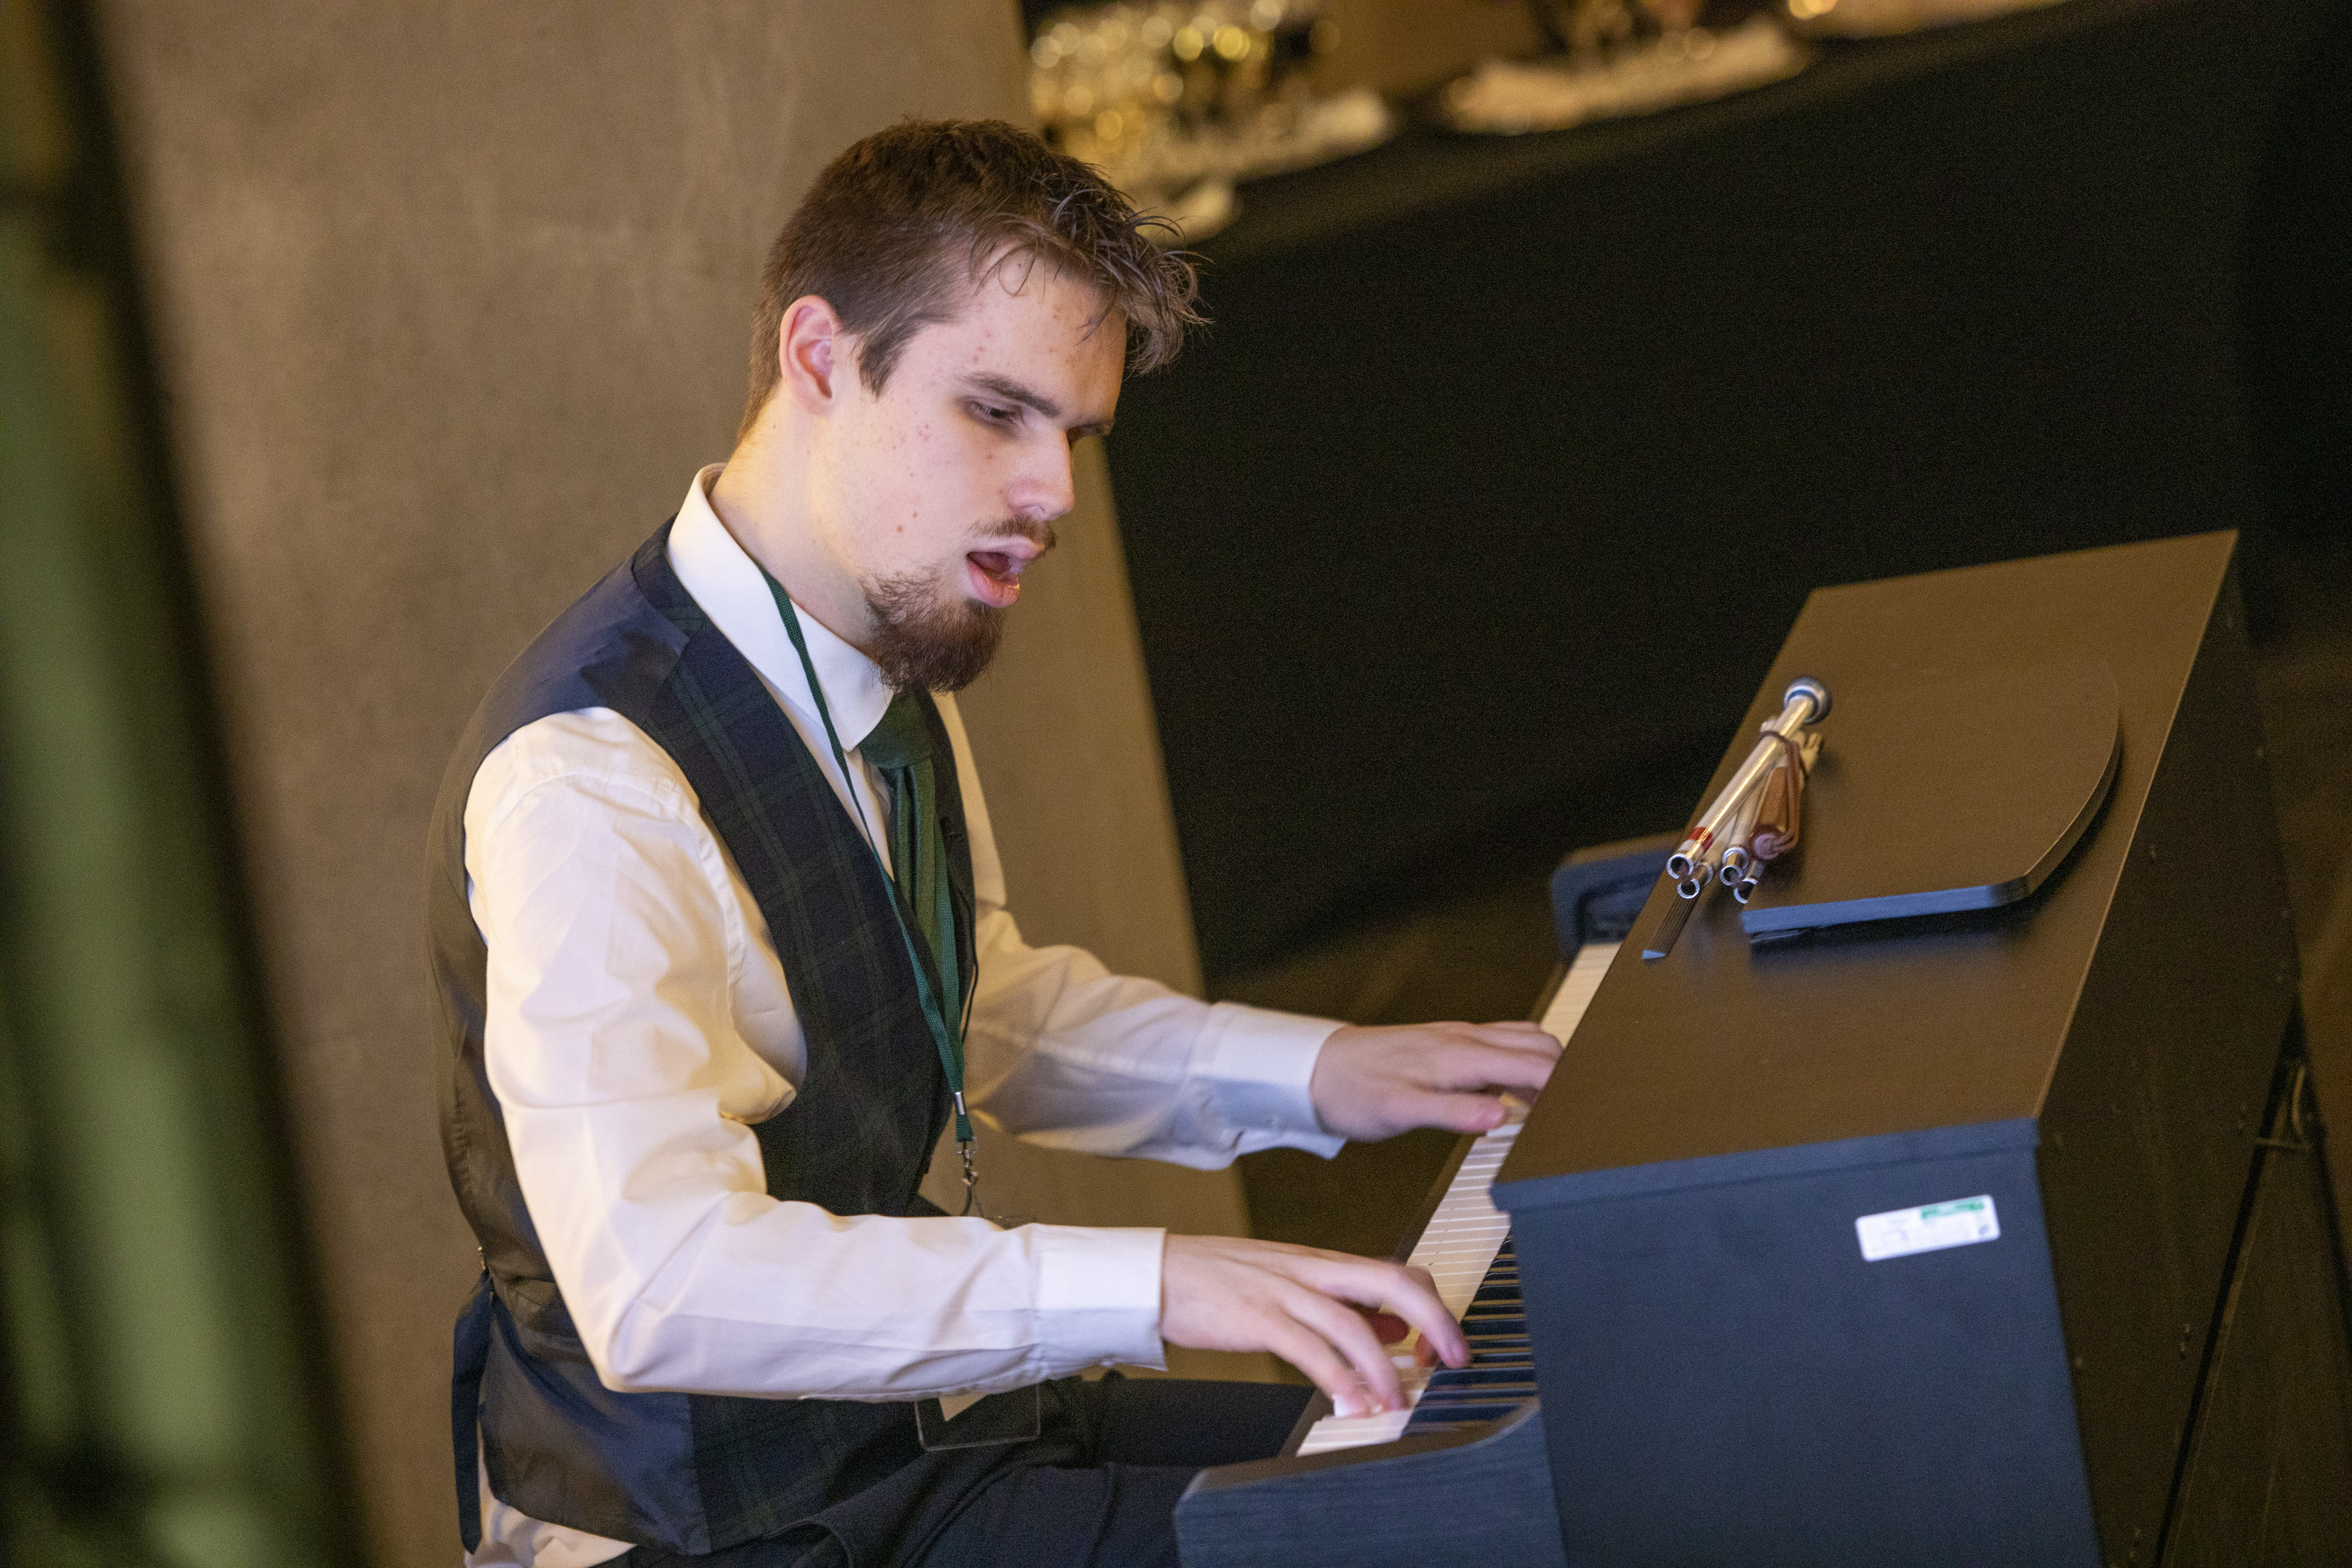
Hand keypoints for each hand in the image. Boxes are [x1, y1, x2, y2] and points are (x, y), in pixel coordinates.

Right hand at [1161, 1235, 1467, 1415]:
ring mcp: (1283, 1290)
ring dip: (1385, 1367)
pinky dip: (1337, 1380)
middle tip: (1455, 1360)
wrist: (1155, 1274)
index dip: (1430, 1305)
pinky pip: (1308, 1349)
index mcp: (1320, 1261)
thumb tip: (1390, 1325)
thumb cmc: (1215, 1280)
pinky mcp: (1256, 1317)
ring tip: (1399, 1403)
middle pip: (1391, 1281)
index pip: (1395, 1269)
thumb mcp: (1286, 1280)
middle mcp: (1310, 1269)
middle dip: (1434, 1321)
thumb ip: (1338, 1300)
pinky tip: (1350, 1404)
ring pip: (1352, 1322)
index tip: (1443, 1346)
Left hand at [1309, 1021, 1561, 1142]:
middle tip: (1570, 1114)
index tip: (1579, 1115)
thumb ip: (1453, 1114)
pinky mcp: (1448, 1043)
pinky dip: (1520, 1064)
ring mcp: (1458, 1037)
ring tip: (1549, 1107)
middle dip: (1565, 1074)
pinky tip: (1510, 1094)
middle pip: (1540, 1045)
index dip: (1565, 1088)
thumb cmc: (1352, 1091)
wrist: (1315, 1069)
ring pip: (1523, 1039)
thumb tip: (1502, 1117)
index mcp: (1460, 1055)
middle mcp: (1464, 1038)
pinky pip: (1500, 1045)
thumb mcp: (1399, 1112)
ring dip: (1544, 1066)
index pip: (1534, 1064)